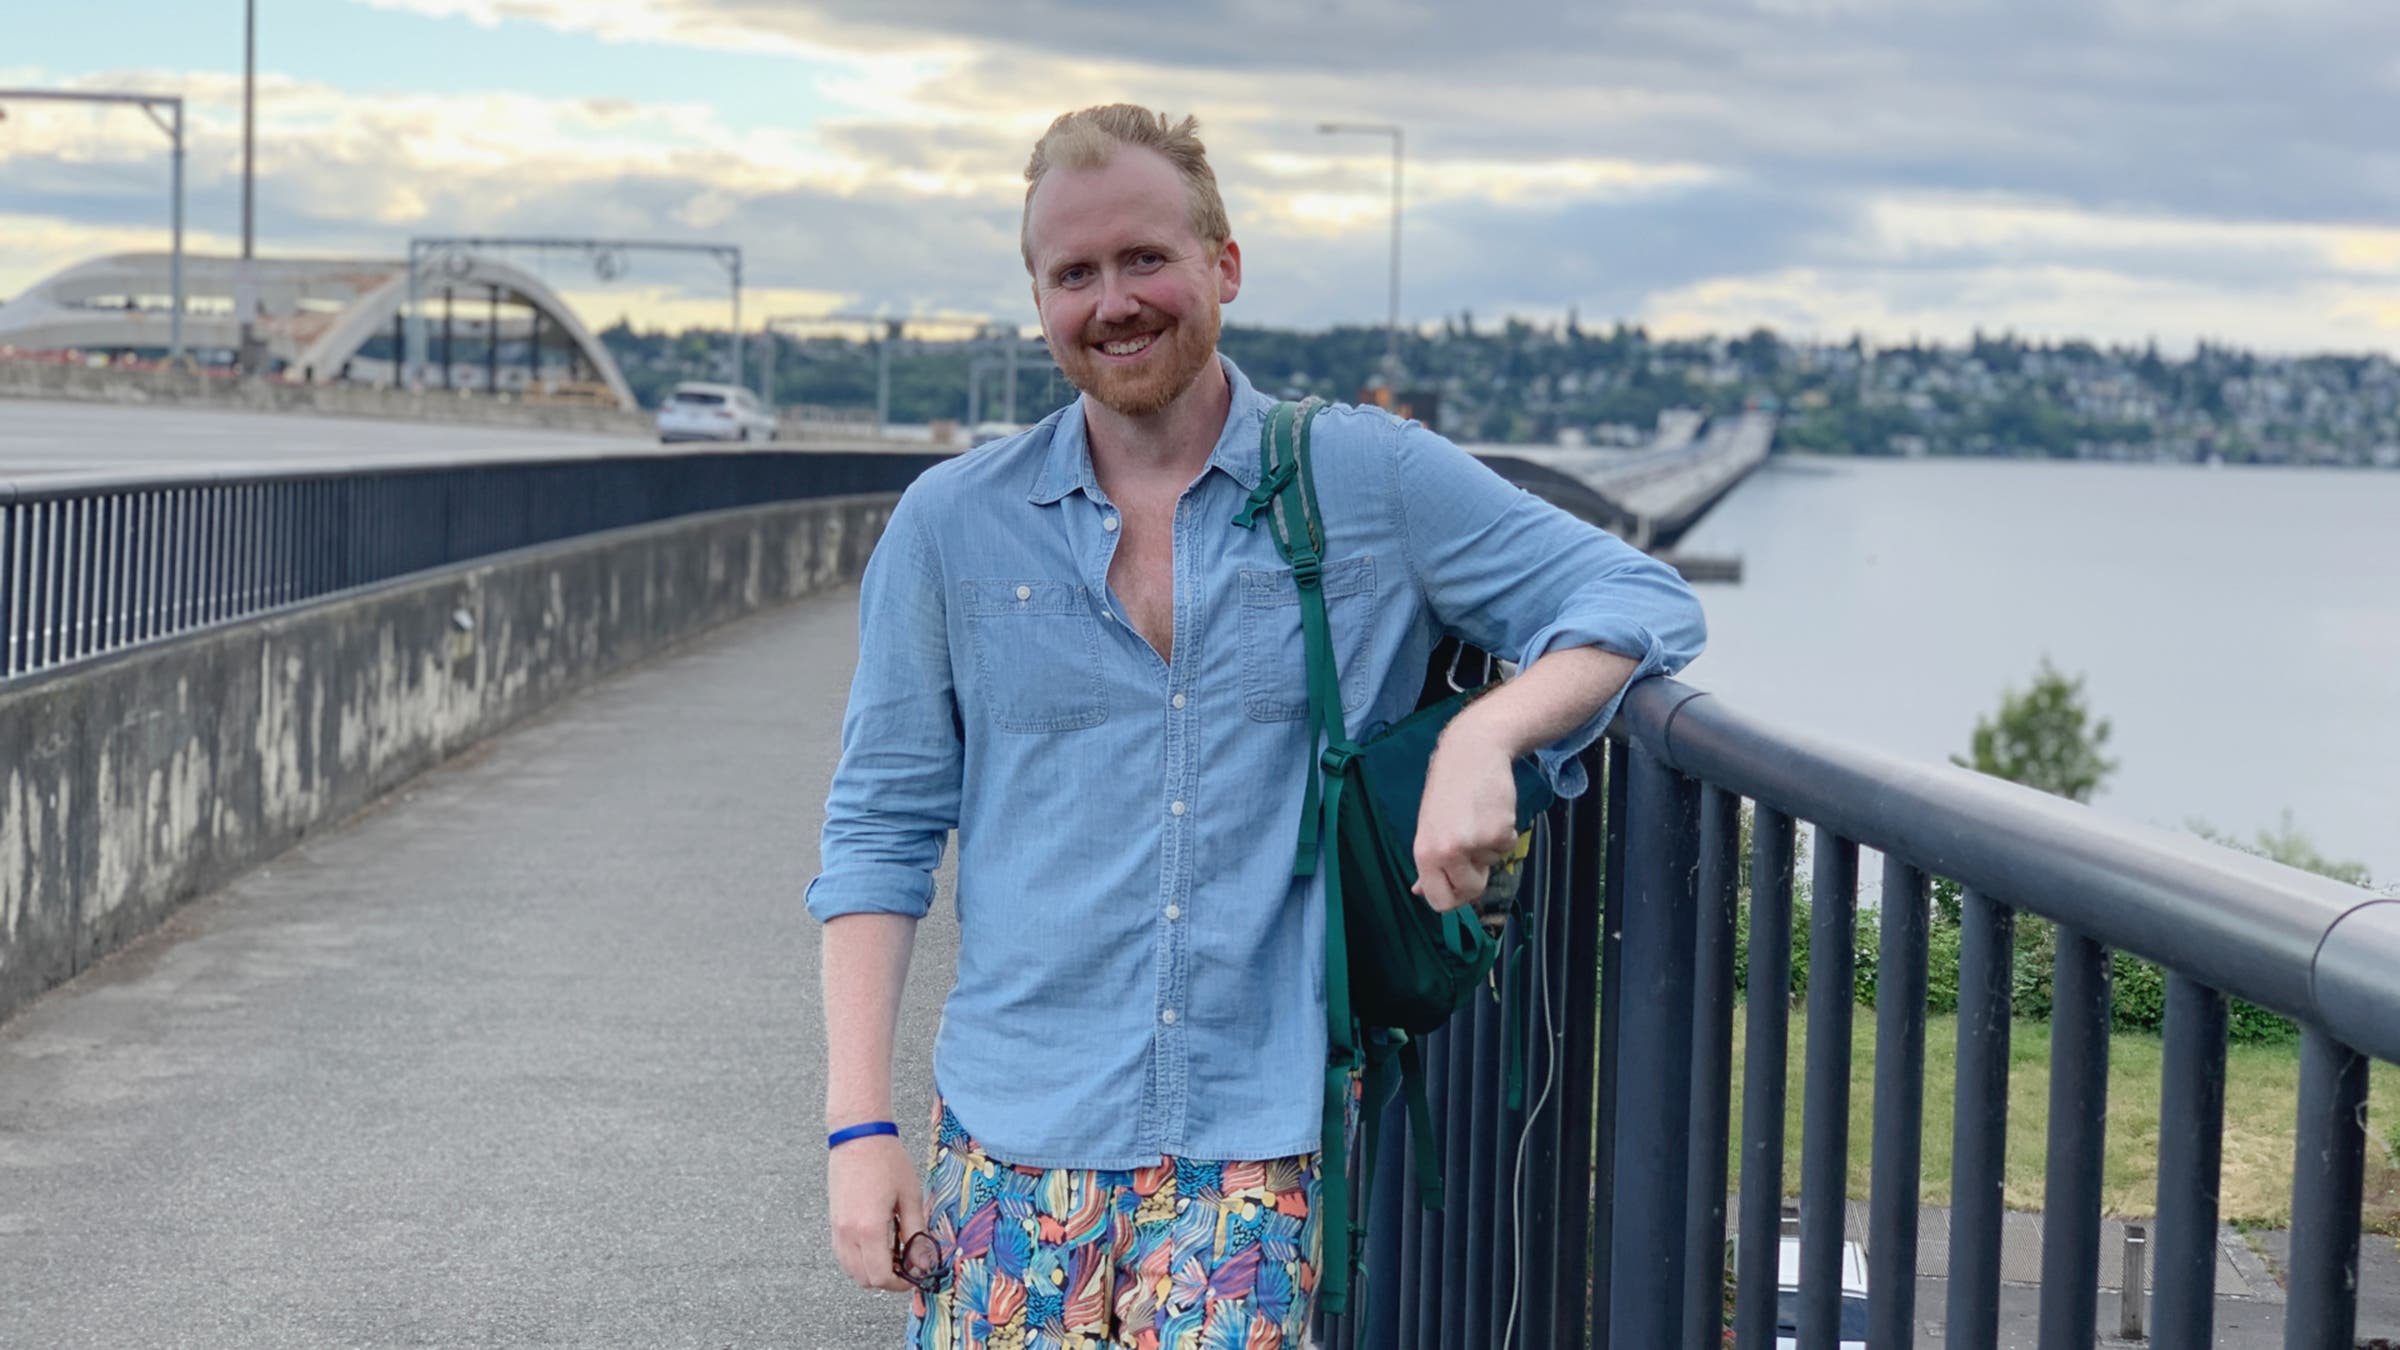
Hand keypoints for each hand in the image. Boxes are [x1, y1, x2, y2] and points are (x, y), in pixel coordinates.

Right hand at [828, 1133, 924, 1292]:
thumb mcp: (911, 1196)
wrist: (859, 1136)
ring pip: (851, 1270)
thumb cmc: (888, 1161)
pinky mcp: (833, 1222)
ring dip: (871, 1269)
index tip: (914, 1274)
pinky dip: (858, 1258)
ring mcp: (837, 1229)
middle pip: (864, 1279)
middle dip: (887, 1278)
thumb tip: (922, 1261)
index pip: (881, 1276)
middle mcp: (848, 1233)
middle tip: (906, 1263)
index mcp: (869, 1228)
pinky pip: (843, 1255)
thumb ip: (916, 1233)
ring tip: (892, 1251)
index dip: (900, 1283)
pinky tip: (877, 1241)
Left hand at [1411, 724, 1521, 912]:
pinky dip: (1505, 833)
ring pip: (1491, 866)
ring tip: (1477, 816)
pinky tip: (1492, 810)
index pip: (1439, 902)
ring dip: (1489, 847)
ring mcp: (1474, 843)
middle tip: (1473, 850)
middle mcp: (1446, 852)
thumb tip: (1419, 892)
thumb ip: (1429, 861)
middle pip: (1469, 892)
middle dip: (1477, 878)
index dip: (1453, 898)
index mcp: (1424, 853)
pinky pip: (1507, 848)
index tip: (1460, 886)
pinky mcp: (1500, 832)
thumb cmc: (1448, 789)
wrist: (1472, 752)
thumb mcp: (1428, 826)